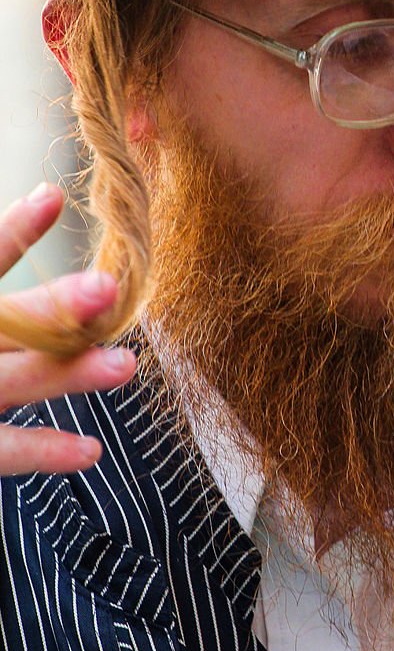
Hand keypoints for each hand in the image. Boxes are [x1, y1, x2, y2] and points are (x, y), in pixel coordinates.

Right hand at [0, 183, 135, 473]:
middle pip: (3, 323)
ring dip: (67, 375)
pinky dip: (42, 451)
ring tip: (125, 364)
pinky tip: (89, 450)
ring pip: (10, 383)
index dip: (12, 233)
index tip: (52, 199)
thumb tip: (45, 202)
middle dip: (52, 308)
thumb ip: (5, 278)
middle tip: (109, 288)